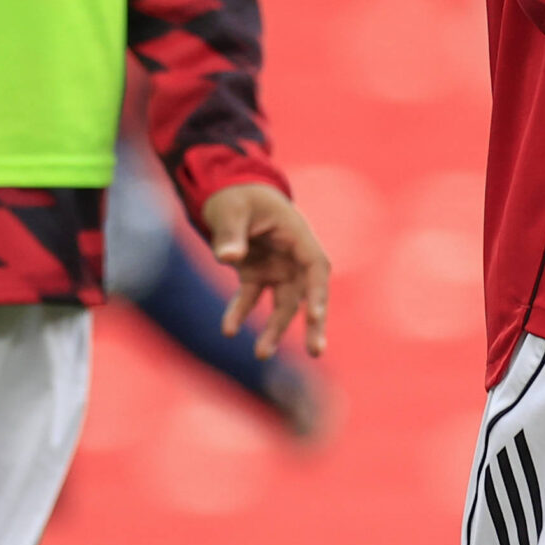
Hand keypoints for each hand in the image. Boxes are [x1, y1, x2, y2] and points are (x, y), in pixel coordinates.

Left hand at [203, 181, 331, 358]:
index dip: (317, 292)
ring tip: (262, 354)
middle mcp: (292, 255)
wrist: (226, 190)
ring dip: (275, 330)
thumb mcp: (231, 210)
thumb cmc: (237, 196)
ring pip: (284, 305)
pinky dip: (240, 313)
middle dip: (313, 324)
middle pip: (308, 294)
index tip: (314, 316)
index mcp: (296, 235)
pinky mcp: (256, 275)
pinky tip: (227, 329)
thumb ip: (230, 234)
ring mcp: (276, 267)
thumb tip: (227, 258)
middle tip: (316, 351)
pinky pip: (252, 299)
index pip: (315, 267)